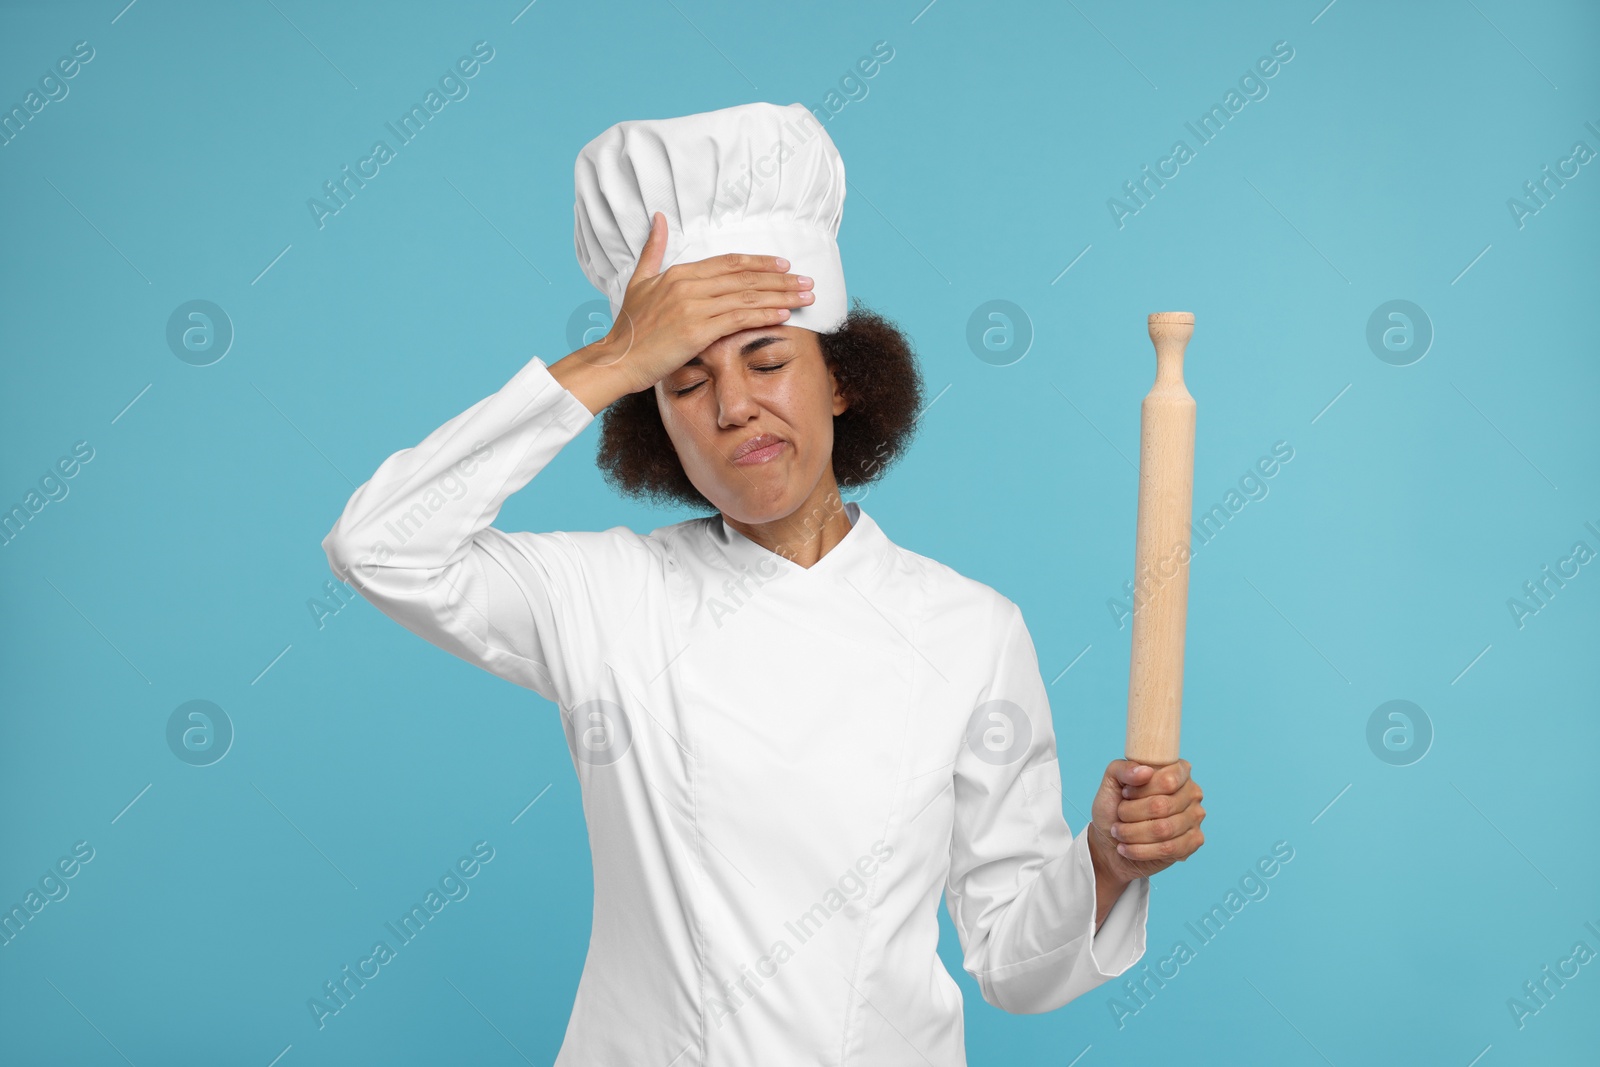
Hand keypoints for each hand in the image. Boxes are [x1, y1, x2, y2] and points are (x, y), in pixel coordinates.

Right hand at [582, 210, 815, 394]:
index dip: (760, 263)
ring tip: (806, 297)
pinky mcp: (697, 331)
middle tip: (807, 281)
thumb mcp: (639, 281)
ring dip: (781, 295)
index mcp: (679, 273)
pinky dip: (764, 315)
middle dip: (780, 279)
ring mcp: (693, 307)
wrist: (617, 359)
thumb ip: (653, 249)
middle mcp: (688, 285)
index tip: (784, 265)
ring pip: (746, 296)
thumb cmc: (629, 326)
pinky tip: (784, 314)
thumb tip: (659, 217)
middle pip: (744, 278)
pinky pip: (738, 319)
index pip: (729, 263)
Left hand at [1087, 759, 1204, 883]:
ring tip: (1119, 832)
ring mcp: (1195, 818)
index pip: (1167, 780)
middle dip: (1131, 813)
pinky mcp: (1193, 842)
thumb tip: (1146, 771)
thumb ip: (1123, 769)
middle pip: (1162, 806)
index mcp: (1177, 770)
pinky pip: (1168, 849)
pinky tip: (1127, 848)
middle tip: (1119, 816)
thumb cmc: (1113, 808)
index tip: (1125, 794)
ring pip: (1164, 829)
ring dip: (1132, 833)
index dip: (1141, 790)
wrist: (1109, 841)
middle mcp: (1192, 792)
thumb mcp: (1111, 782)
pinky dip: (1140, 850)